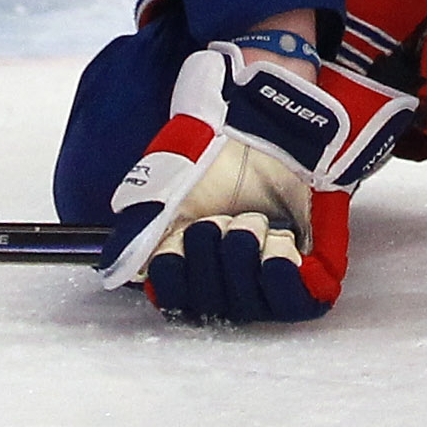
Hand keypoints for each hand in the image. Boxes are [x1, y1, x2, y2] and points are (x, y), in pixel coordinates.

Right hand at [98, 36, 410, 321]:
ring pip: (251, 304)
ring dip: (243, 259)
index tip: (176, 246)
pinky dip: (282, 278)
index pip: (176, 302)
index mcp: (192, 258)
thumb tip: (114, 271)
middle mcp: (229, 273)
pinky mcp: (312, 268)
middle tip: (217, 220)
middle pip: (212, 304)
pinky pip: (298, 302)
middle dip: (208, 258)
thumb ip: (138, 230)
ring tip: (250, 220)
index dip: (175, 281)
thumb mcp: (165, 184)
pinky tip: (274, 244)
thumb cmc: (214, 148)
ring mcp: (270, 273)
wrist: (264, 122)